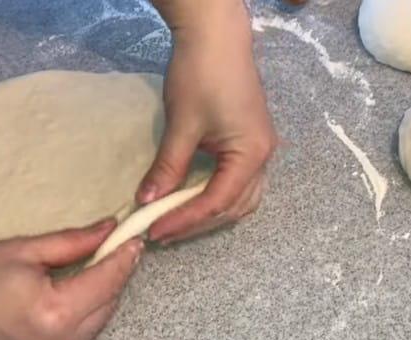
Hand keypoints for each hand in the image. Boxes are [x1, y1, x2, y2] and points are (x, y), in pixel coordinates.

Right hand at [0, 220, 142, 339]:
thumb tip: (109, 230)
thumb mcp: (20, 250)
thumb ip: (72, 243)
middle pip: (106, 308)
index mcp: (53, 313)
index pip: (108, 282)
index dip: (124, 259)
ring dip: (96, 302)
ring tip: (86, 276)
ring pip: (92, 329)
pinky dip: (77, 324)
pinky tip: (64, 304)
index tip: (134, 240)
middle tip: (111, 252)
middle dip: (112, 279)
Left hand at [141, 0, 277, 243]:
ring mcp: (260, 150)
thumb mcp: (182, 125)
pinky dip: (217, 197)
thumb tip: (146, 202)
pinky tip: (193, 200)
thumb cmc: (201, 75)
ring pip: (241, 199)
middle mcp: (263, 158)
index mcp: (251, 154)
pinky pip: (239, 183)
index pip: (217, 201)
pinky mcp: (251, 142)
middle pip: (234, 207)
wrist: (217, 36)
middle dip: (198, 223)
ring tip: (176, 221)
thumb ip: (168, 167)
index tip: (154, 230)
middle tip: (161, 232)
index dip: (185, 219)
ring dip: (210, 214)